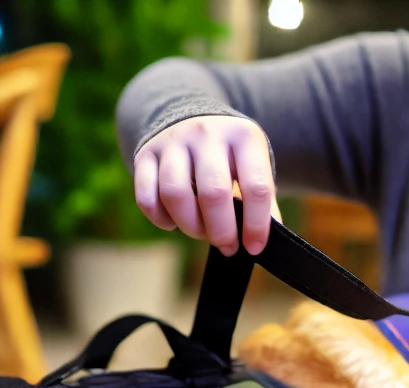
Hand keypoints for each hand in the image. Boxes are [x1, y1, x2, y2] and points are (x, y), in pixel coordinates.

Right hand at [134, 115, 277, 256]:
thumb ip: (262, 202)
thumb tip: (260, 243)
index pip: (256, 187)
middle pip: (213, 194)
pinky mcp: (145, 154)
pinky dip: (160, 219)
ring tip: (201, 231)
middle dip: (222, 231)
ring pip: (175, 194)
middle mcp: (207, 133)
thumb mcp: (253, 166)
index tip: (254, 248)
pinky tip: (173, 222)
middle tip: (227, 245)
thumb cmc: (228, 156)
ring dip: (190, 226)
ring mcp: (173, 141)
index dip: (256, 225)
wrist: (190, 118)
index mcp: (243, 136)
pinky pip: (147, 197)